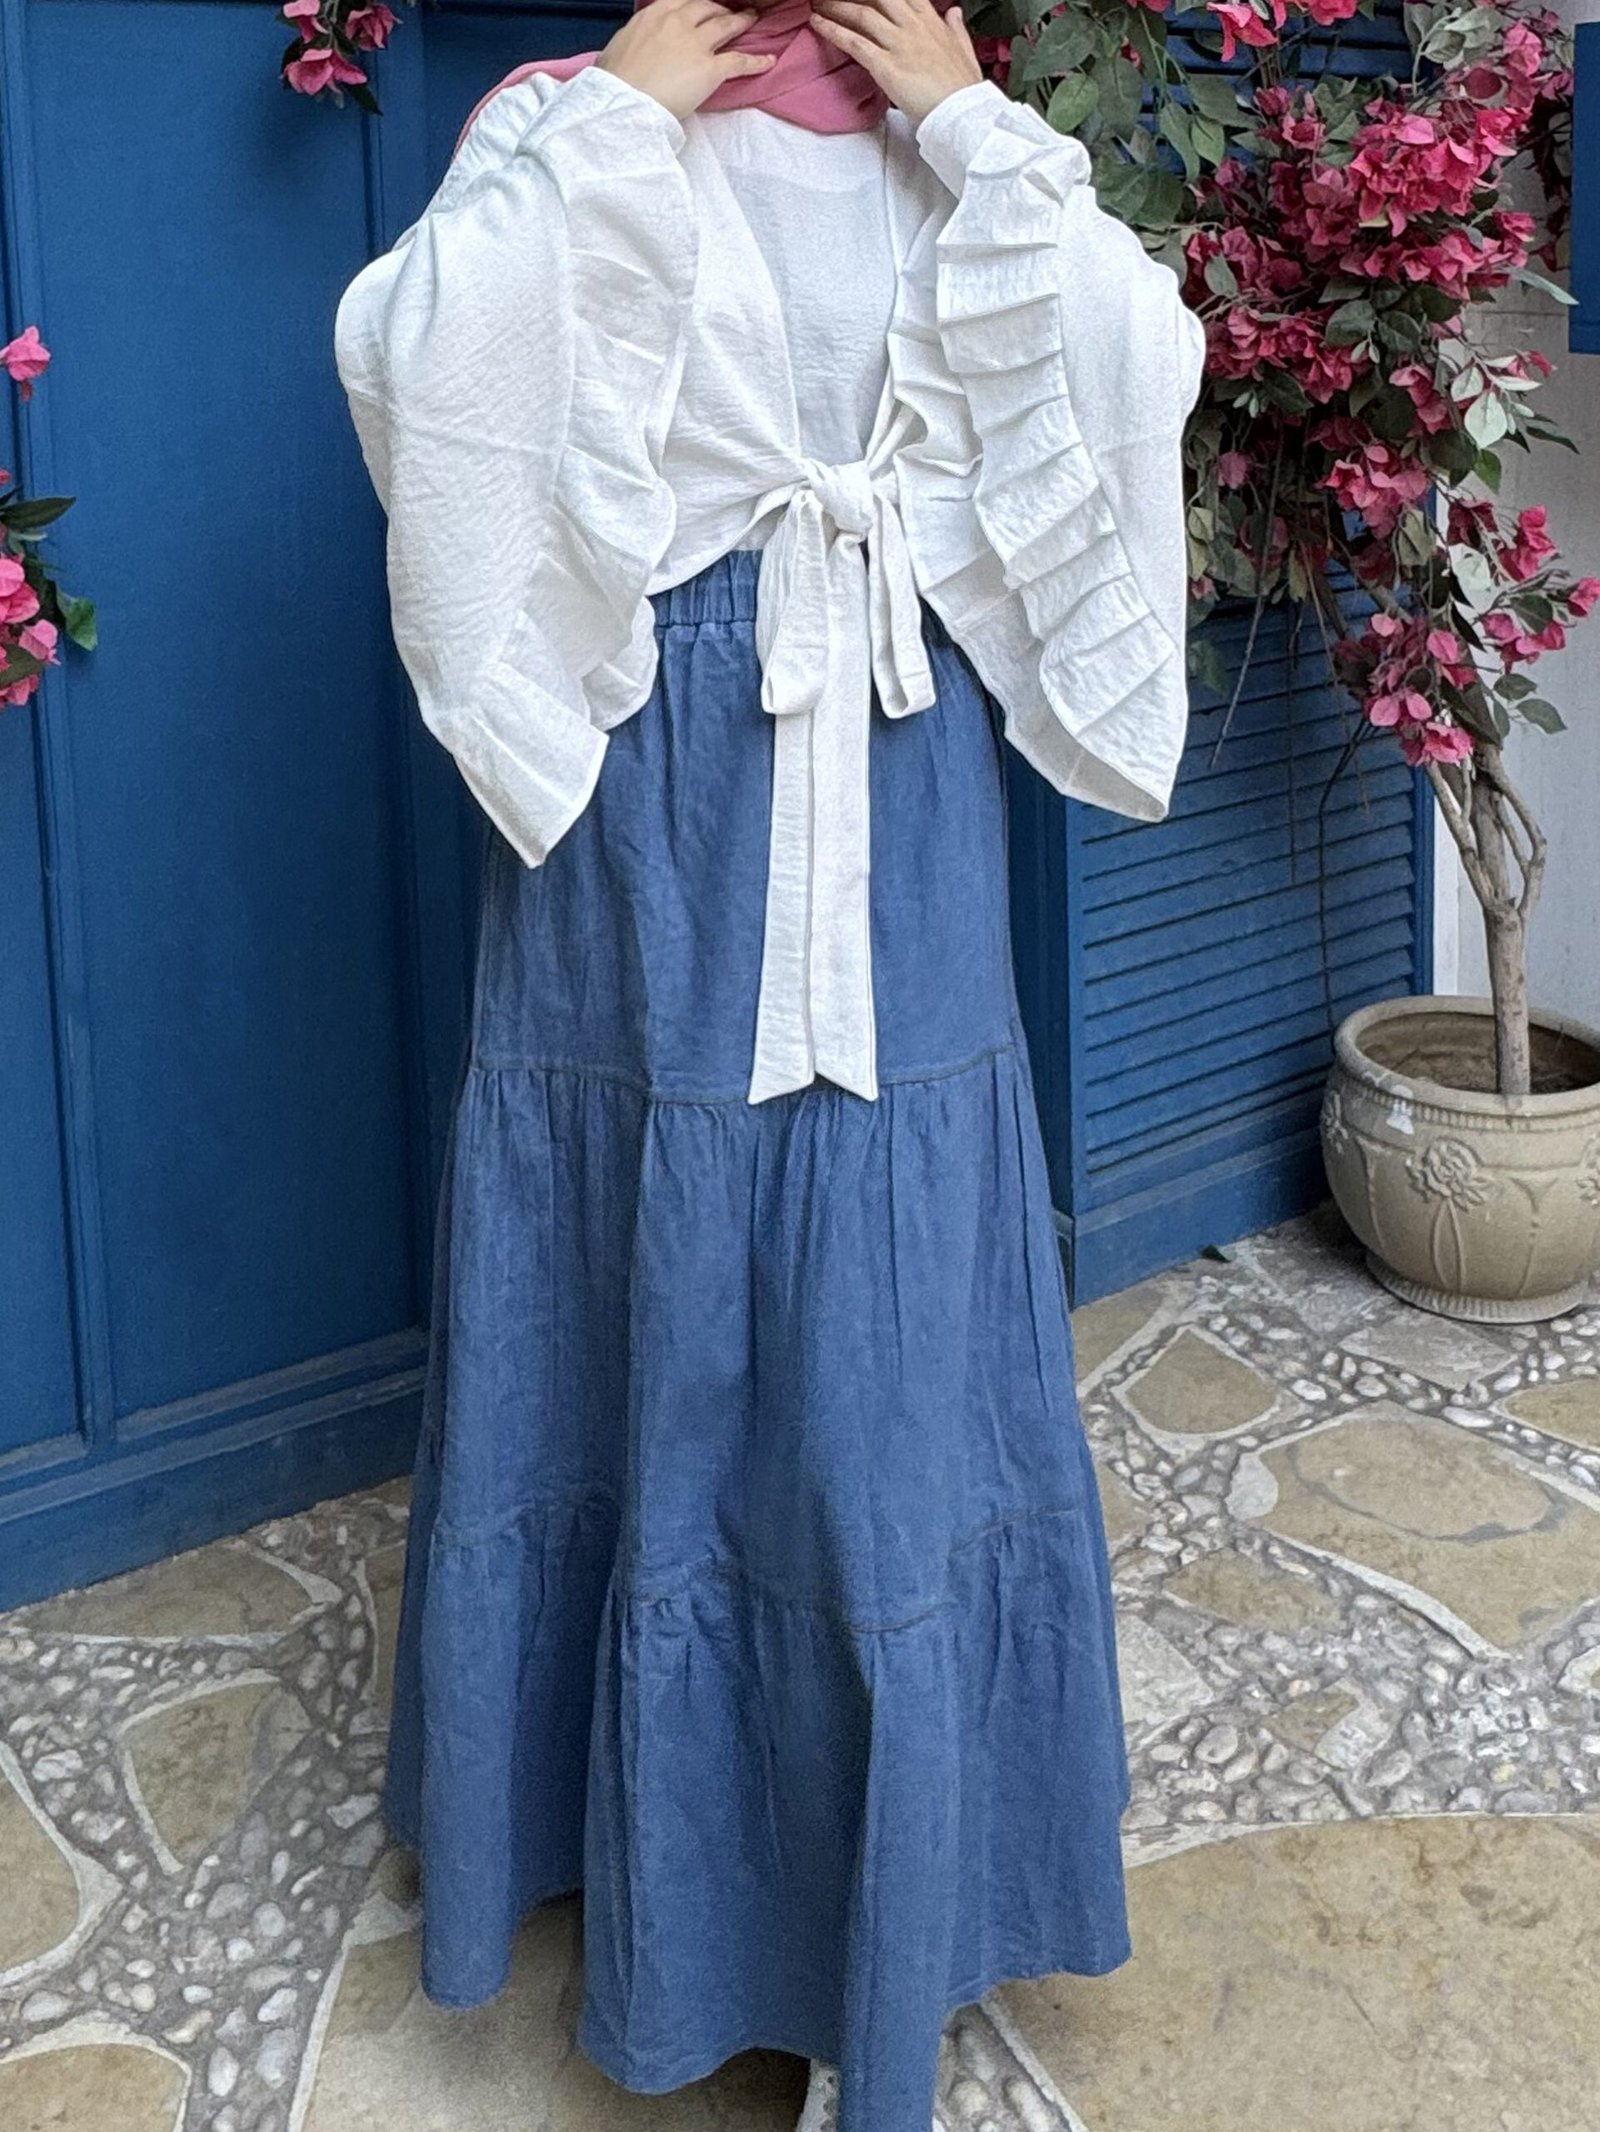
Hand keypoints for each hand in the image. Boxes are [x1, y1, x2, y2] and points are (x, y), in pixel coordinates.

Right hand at [596, 0, 774, 121]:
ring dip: (741, 22)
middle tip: (729, 14)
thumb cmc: (614, 82)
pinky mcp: (710, 69)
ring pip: (726, 25)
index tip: (701, 7)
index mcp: (653, 15)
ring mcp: (696, 43)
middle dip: (719, 9)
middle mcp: (677, 22)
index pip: (681, 0)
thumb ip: (636, 38)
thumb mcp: (619, 46)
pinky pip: (739, 61)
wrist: (624, 103)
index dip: (695, 4)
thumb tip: (637, 43)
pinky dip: (757, 60)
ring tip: (753, 21)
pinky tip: (770, 60)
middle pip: (706, 7)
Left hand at [811, 0, 981, 127]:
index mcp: (931, 21)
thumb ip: (955, 28)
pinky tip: (817, 24)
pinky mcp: (886, 65)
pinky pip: (854, 42)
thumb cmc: (964, 89)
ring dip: (836, 6)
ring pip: (862, 14)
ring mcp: (898, 44)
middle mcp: (913, 26)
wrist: (962, 113)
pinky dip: (833, 30)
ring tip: (817, 3)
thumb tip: (953, 11)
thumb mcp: (965, 49)